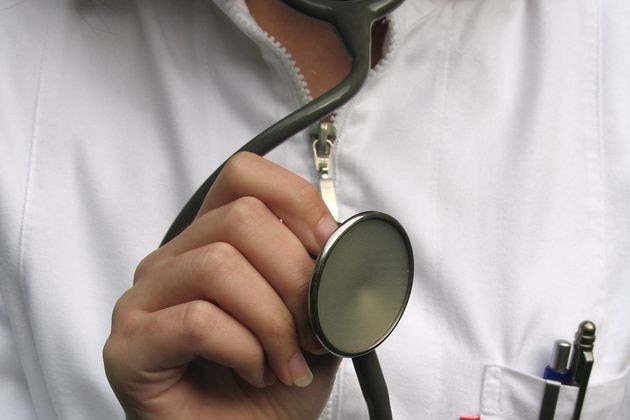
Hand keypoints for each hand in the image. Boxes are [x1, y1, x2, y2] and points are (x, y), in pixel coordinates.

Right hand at [104, 152, 340, 418]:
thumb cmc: (276, 385)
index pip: (242, 176)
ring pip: (219, 265)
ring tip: (285, 362)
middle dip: (295, 276)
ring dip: (273, 322)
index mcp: (214, 241)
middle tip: (312, 331)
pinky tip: (254, 374)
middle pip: (239, 218)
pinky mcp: (129, 345)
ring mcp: (145, 299)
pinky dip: (244, 350)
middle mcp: (174, 259)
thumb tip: (344, 242)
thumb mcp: (316, 320)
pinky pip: (198, 320)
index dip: (293, 197)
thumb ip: (325, 275)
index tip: (328, 243)